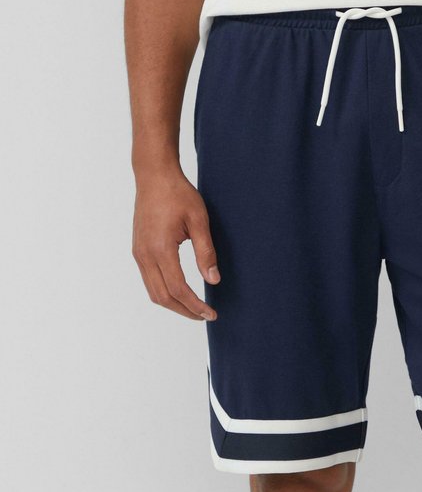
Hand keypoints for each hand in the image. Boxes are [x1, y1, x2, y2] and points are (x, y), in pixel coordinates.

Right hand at [132, 167, 219, 320]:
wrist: (153, 175)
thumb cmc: (178, 193)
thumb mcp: (199, 220)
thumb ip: (206, 252)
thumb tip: (213, 280)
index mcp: (160, 248)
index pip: (178, 289)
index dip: (195, 306)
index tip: (211, 314)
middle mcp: (145, 254)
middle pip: (163, 297)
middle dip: (185, 311)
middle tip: (205, 316)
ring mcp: (138, 253)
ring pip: (153, 292)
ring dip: (174, 304)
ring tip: (194, 308)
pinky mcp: (138, 250)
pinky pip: (149, 281)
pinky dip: (164, 293)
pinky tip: (180, 293)